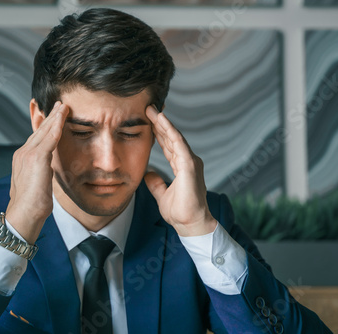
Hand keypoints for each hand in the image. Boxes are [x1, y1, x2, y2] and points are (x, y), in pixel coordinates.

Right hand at [5, 101, 67, 242]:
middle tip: (59, 104)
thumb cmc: (31, 206)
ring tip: (63, 106)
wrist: (24, 214)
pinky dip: (57, 126)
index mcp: (22, 159)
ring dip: (55, 117)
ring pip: (44, 131)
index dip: (46, 126)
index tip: (54, 116)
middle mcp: (22, 153)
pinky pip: (49, 138)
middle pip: (39, 130)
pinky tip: (63, 118)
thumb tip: (47, 169)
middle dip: (50, 117)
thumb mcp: (36, 183)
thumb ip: (40, 171)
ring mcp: (28, 154)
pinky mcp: (36, 158)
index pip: (36, 138)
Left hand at [144, 105, 216, 236]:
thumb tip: (148, 174)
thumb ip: (156, 183)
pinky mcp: (190, 165)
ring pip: (175, 137)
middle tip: (148, 108)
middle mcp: (187, 161)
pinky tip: (162, 120)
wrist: (190, 224)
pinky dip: (170, 131)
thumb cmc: (180, 212)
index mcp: (182, 166)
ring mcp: (190, 162)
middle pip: (171, 137)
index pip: (168, 145)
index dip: (158, 132)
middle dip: (159, 122)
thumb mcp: (162, 194)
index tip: (147, 120)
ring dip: (163, 122)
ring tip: (152, 110)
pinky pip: (178, 144)